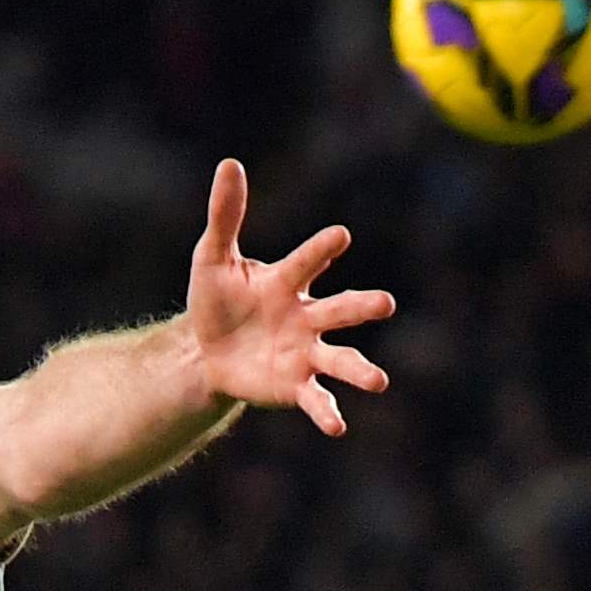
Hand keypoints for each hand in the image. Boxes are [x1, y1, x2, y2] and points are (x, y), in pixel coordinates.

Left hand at [178, 160, 395, 435]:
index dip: (322, 250)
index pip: (308, 262)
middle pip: (341, 309)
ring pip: (340, 359)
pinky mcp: (296, 385)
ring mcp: (305, 352)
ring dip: (360, 370)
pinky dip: (328, 411)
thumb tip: (230, 164)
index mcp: (289, 281)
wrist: (205, 352)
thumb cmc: (217, 299)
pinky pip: (316, 398)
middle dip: (363, 307)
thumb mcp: (214, 257)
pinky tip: (337, 426)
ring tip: (379, 382)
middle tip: (386, 304)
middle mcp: (307, 316)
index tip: (340, 237)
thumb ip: (226, 216)